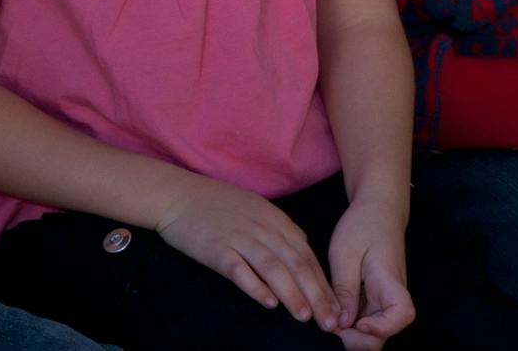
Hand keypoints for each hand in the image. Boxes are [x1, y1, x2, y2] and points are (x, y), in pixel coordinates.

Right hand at [154, 174, 340, 331]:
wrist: (180, 195)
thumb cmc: (220, 206)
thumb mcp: (258, 210)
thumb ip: (280, 232)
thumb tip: (302, 254)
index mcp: (276, 220)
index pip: (307, 255)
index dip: (324, 283)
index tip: (336, 308)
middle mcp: (263, 228)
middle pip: (296, 264)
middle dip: (316, 295)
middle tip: (330, 322)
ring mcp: (240, 238)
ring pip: (273, 268)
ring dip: (291, 294)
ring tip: (305, 317)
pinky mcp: (217, 249)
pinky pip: (240, 269)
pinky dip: (255, 286)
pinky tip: (268, 304)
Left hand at [326, 196, 413, 349]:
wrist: (378, 208)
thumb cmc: (363, 224)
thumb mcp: (345, 253)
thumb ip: (344, 289)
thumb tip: (343, 325)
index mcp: (389, 280)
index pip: (403, 315)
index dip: (382, 328)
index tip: (358, 323)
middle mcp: (391, 296)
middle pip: (383, 334)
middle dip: (356, 339)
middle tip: (330, 324)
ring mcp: (384, 300)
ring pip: (372, 332)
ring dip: (350, 333)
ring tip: (328, 317)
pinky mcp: (375, 299)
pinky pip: (365, 320)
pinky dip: (349, 323)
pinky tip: (333, 311)